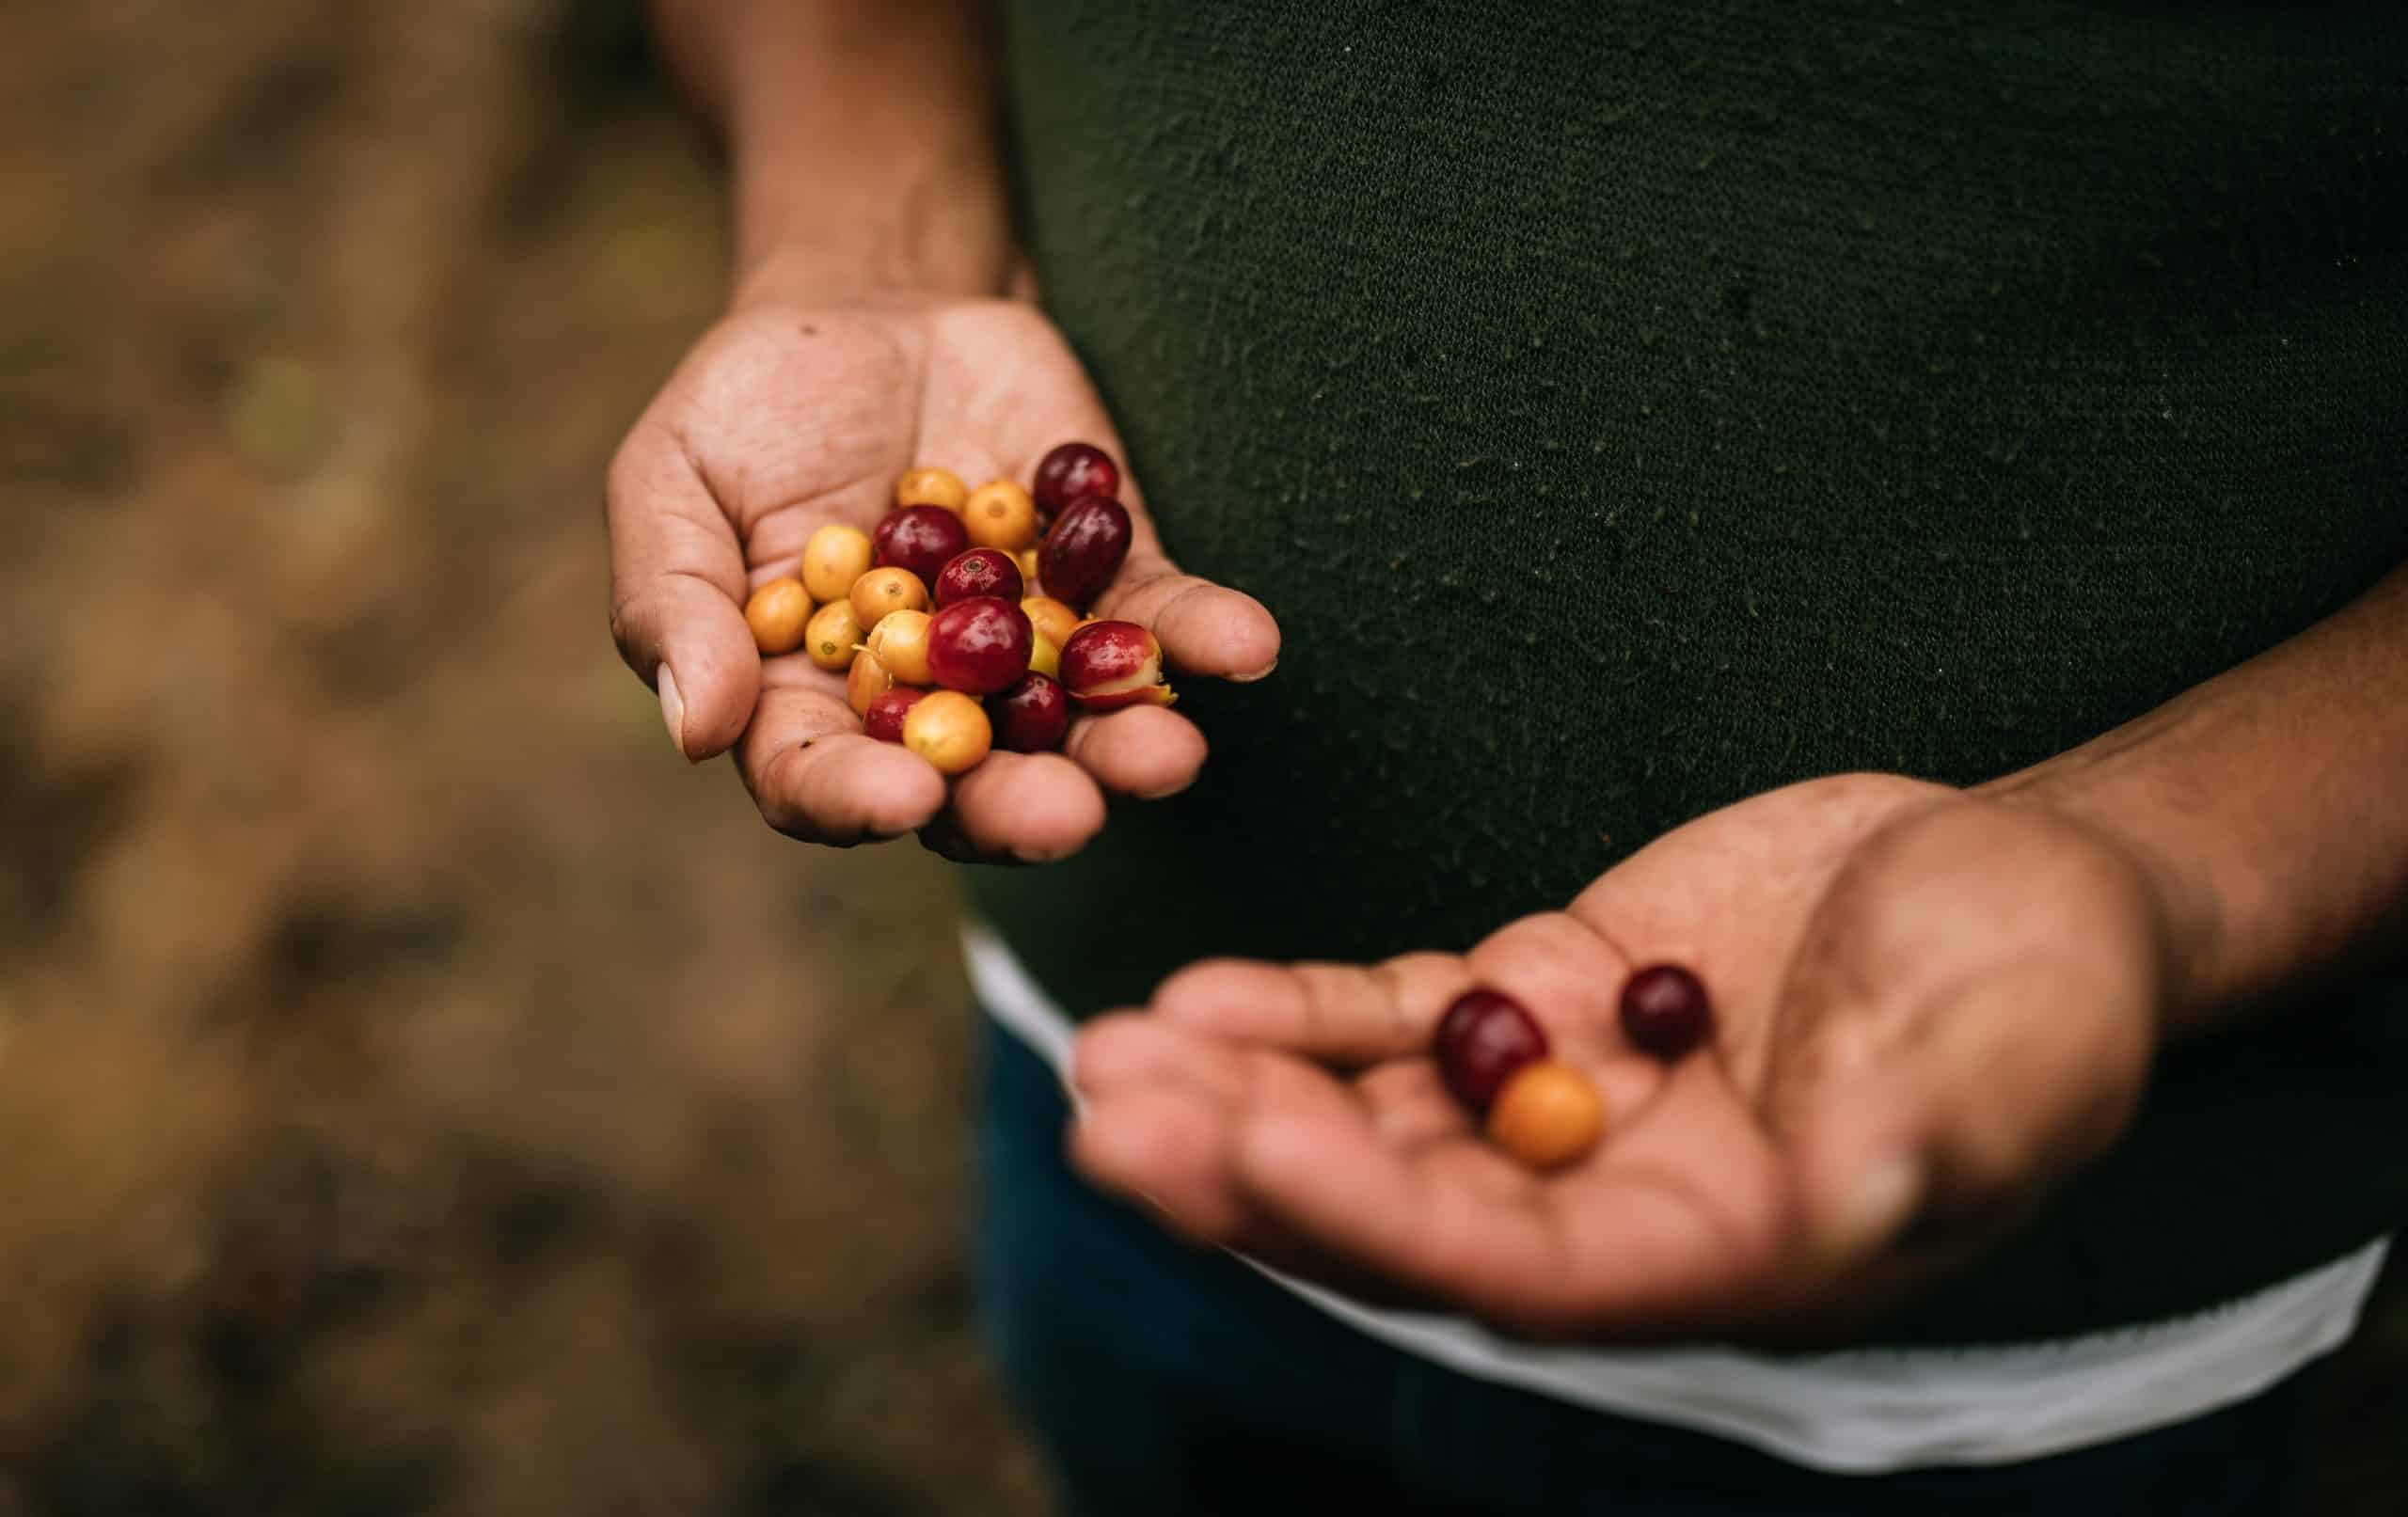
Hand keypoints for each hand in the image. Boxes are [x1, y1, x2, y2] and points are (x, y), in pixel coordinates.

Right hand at [607, 266, 1279, 860]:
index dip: (859, 796)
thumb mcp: (670, 482)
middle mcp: (925, 703)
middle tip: (1070, 815)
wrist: (871, 302)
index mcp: (806, 703)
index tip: (902, 795)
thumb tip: (696, 731)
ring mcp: (1025, 648)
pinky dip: (1202, 635)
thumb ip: (676, 603)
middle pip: (972, 783)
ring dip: (1128, 746)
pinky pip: (1160, 618)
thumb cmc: (747, 406)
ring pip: (1080, 725)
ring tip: (1170, 754)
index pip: (823, 777)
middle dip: (1024, 804)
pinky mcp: (1106, 577)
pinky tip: (1246, 645)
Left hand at [1069, 775, 2167, 1342]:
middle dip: (1252, 1170)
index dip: (1379, 1212)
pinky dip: (1299, 1012)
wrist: (2030, 878)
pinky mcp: (1547, 997)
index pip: (1521, 1270)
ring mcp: (1570, 1101)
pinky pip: (1400, 1019)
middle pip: (1404, 1210)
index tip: (1248, 1143)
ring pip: (1374, 1119)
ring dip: (1237, 1092)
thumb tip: (1851, 1207)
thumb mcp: (2018, 1059)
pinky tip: (1196, 995)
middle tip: (1110, 1118)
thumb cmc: (2053, 981)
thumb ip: (1927, 1144)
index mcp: (1723, 1259)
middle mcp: (1619, 1206)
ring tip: (1106, 1056)